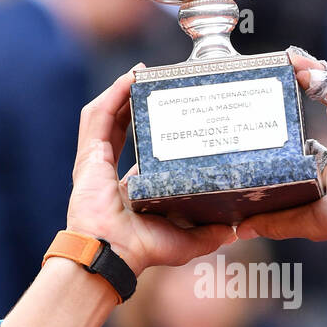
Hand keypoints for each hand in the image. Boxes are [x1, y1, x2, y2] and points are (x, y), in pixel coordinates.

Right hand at [65, 68, 237, 275]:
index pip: (141, 152)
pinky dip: (112, 94)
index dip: (154, 132)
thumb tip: (236, 229)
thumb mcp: (187, 241)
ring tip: (142, 72)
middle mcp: (111, 172)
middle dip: (138, 103)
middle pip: (124, 126)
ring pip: (108, 115)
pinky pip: (98, 116)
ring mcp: (96, 161)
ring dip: (122, 91)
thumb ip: (211, 234)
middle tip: (159, 83)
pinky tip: (128, 78)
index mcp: (130, 190)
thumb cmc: (142, 251)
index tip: (174, 116)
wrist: (113, 253)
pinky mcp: (89, 154)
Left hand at [236, 51, 326, 253]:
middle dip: (304, 84)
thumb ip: (277, 221)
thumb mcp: (310, 219)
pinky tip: (313, 75)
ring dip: (317, 75)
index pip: (310, 133)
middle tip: (280, 69)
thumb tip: (241, 230)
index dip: (291, 116)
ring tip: (293, 61)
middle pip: (326, 104)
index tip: (267, 103)